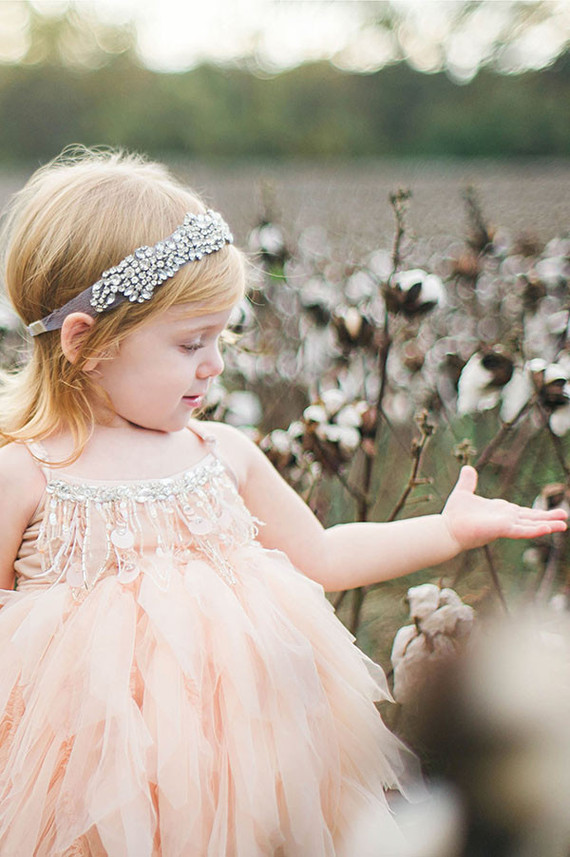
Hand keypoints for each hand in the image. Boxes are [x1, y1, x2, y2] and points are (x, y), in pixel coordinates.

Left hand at [442, 466, 567, 551]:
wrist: (446, 528)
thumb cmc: (454, 514)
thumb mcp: (463, 492)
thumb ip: (468, 482)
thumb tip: (467, 468)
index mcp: (500, 511)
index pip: (523, 512)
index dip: (537, 513)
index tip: (550, 513)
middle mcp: (506, 519)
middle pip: (531, 518)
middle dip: (548, 518)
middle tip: (565, 518)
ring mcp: (505, 524)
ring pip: (530, 525)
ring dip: (547, 525)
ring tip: (563, 525)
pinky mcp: (501, 530)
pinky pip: (521, 530)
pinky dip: (534, 530)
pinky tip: (547, 529)